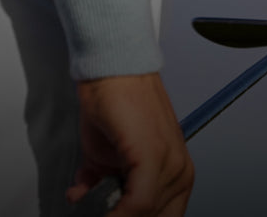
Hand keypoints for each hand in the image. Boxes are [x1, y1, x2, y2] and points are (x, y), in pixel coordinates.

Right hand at [67, 72, 193, 215]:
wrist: (110, 65)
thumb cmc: (113, 101)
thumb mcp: (110, 157)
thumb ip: (108, 186)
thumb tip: (99, 208)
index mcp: (176, 173)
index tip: (108, 215)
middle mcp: (179, 170)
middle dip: (120, 216)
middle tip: (100, 211)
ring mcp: (170, 164)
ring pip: (144, 214)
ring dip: (109, 213)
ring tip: (87, 204)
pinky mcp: (154, 157)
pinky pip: (137, 204)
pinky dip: (113, 212)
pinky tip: (91, 204)